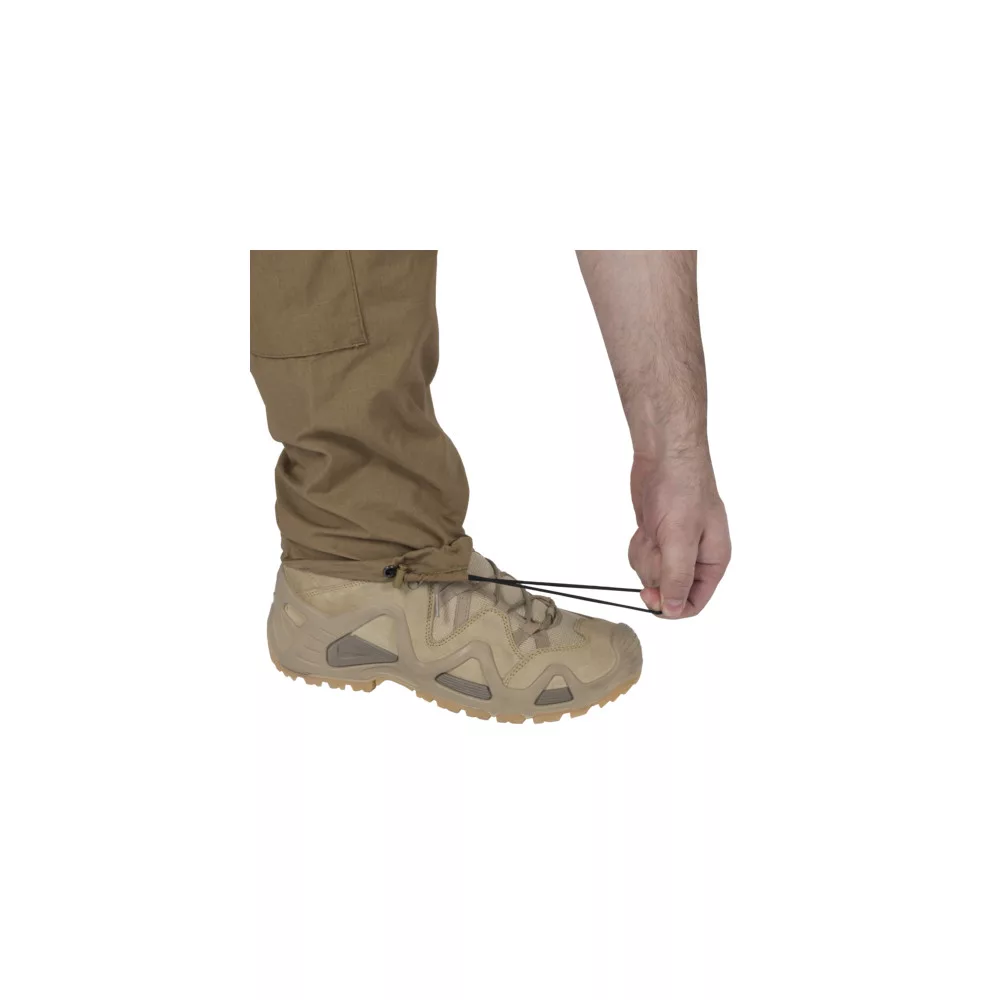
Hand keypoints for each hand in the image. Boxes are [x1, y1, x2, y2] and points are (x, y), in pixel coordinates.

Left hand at [629, 451, 730, 618]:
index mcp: (714, 561)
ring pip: (651, 575)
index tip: (649, 597)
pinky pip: (642, 559)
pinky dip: (638, 546)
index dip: (671, 606)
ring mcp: (675, 550)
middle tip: (657, 542)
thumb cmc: (682, 489)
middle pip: (668, 590)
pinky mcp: (658, 540)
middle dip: (655, 569)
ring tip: (653, 530)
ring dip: (645, 556)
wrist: (664, 457)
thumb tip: (674, 609)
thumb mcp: (680, 537)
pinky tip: (645, 527)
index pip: (694, 603)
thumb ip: (678, 576)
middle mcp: (697, 559)